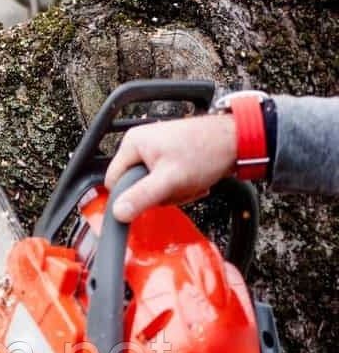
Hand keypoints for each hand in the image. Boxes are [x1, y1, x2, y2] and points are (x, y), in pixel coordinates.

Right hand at [104, 114, 236, 221]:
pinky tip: (193, 180)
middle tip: (177, 188)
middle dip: (158, 193)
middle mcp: (140, 143)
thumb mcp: (170, 180)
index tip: (152, 198)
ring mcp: (155, 149)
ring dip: (172, 191)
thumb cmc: (206, 151)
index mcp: (133, 143)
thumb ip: (141, 196)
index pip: (114, 180)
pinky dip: (179, 185)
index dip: (131, 195)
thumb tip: (117, 212)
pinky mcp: (169, 155)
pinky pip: (164, 179)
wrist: (238, 140)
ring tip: (189, 183)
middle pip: (135, 184)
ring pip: (152, 184)